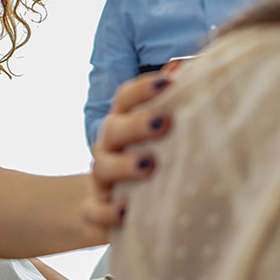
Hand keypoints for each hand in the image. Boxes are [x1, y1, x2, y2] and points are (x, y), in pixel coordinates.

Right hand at [85, 72, 171, 228]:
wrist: (121, 206)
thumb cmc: (151, 156)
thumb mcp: (160, 129)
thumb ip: (172, 100)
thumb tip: (184, 66)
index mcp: (123, 122)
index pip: (126, 98)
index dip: (143, 89)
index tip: (169, 82)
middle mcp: (109, 147)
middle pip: (113, 129)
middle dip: (137, 124)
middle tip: (163, 121)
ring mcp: (101, 180)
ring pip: (102, 167)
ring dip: (124, 165)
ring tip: (149, 163)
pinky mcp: (98, 211)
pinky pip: (94, 211)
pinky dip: (108, 212)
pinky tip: (127, 211)